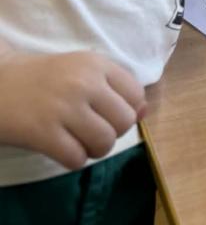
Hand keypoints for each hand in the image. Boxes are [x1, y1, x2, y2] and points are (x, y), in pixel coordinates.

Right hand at [0, 50, 144, 170]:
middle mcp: (84, 82)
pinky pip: (77, 158)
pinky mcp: (43, 132)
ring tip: (80, 143)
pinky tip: (63, 150)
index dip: (126, 111)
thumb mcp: (81, 70)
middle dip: (112, 133)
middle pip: (124, 121)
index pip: (136, 95)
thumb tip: (144, 112)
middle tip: (93, 131)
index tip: (107, 114)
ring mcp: (64, 107)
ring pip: (104, 142)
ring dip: (95, 150)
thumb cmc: (42, 78)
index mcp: (96, 64)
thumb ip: (114, 87)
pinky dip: (74, 160)